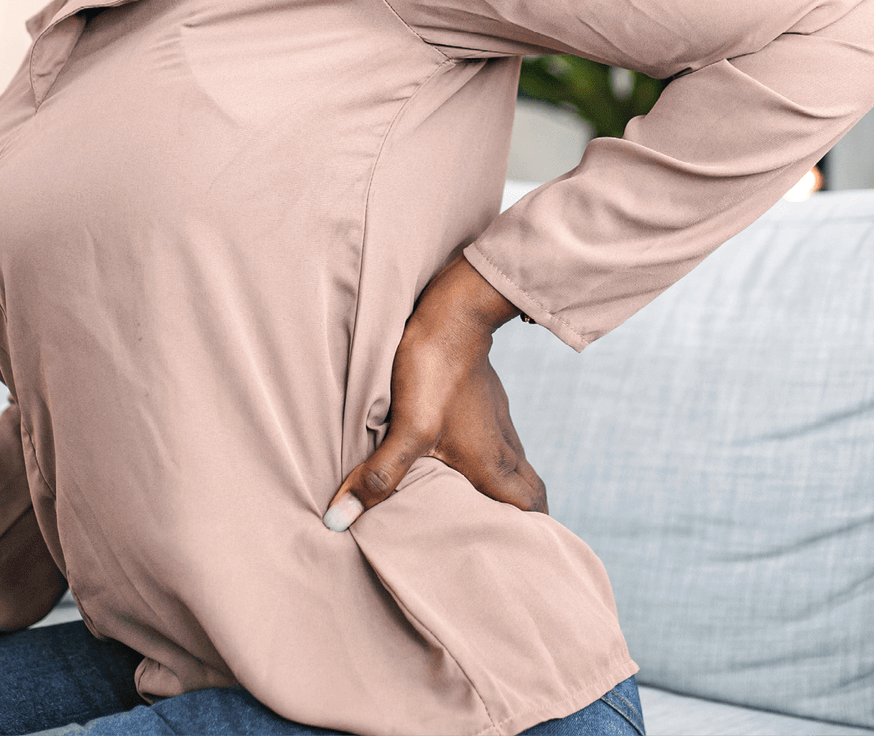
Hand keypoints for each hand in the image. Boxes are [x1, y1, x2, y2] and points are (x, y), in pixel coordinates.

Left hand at [324, 255, 546, 530]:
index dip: (534, 538)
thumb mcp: (406, 429)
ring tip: (484, 515)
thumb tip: (339, 520)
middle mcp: (504, 449)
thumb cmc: (435, 373)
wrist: (453, 314)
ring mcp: (499, 424)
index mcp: (494, 466)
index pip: (530, 511)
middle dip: (525, 521)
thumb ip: (379, 478)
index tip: (528, 560)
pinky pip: (501, 446)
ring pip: (516, 470)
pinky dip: (492, 467)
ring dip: (507, 493)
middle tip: (509, 544)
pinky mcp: (487, 405)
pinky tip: (465, 466)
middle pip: (531, 494)